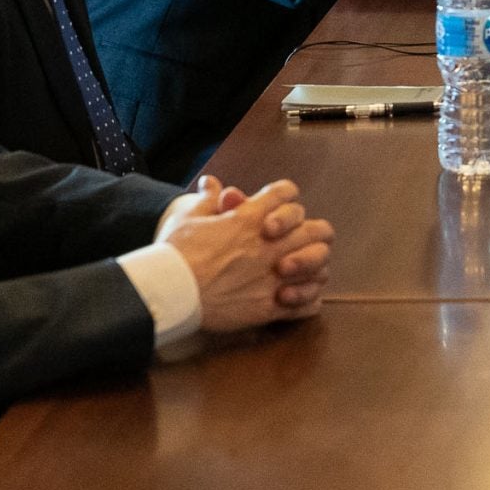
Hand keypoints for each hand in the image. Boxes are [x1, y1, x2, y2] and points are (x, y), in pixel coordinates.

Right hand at [160, 179, 332, 331]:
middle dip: (312, 231)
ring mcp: (274, 276)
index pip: (287, 192)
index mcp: (252, 217)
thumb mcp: (188, 217)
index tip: (275, 206)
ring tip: (299, 270)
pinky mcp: (270, 307)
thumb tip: (210, 183)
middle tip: (298, 239)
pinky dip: (307, 300)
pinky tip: (295, 297)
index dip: (284, 196)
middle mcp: (271, 245)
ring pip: (320, 267)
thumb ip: (208, 200)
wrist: (169, 292)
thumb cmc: (176, 252)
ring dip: (314, 266)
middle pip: (319, 230)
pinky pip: (308, 304)